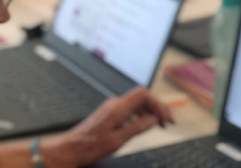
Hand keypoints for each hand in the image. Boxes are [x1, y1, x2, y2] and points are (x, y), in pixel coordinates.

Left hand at [39, 87, 173, 167]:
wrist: (72, 148)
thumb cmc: (92, 146)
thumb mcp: (120, 139)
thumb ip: (138, 126)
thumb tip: (153, 118)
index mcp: (118, 108)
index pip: (143, 94)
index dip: (158, 104)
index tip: (166, 118)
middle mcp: (114, 104)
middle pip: (141, 97)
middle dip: (157, 107)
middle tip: (167, 122)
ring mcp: (110, 107)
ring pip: (135, 103)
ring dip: (150, 111)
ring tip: (159, 124)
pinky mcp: (108, 113)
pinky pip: (129, 108)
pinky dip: (140, 114)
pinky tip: (144, 124)